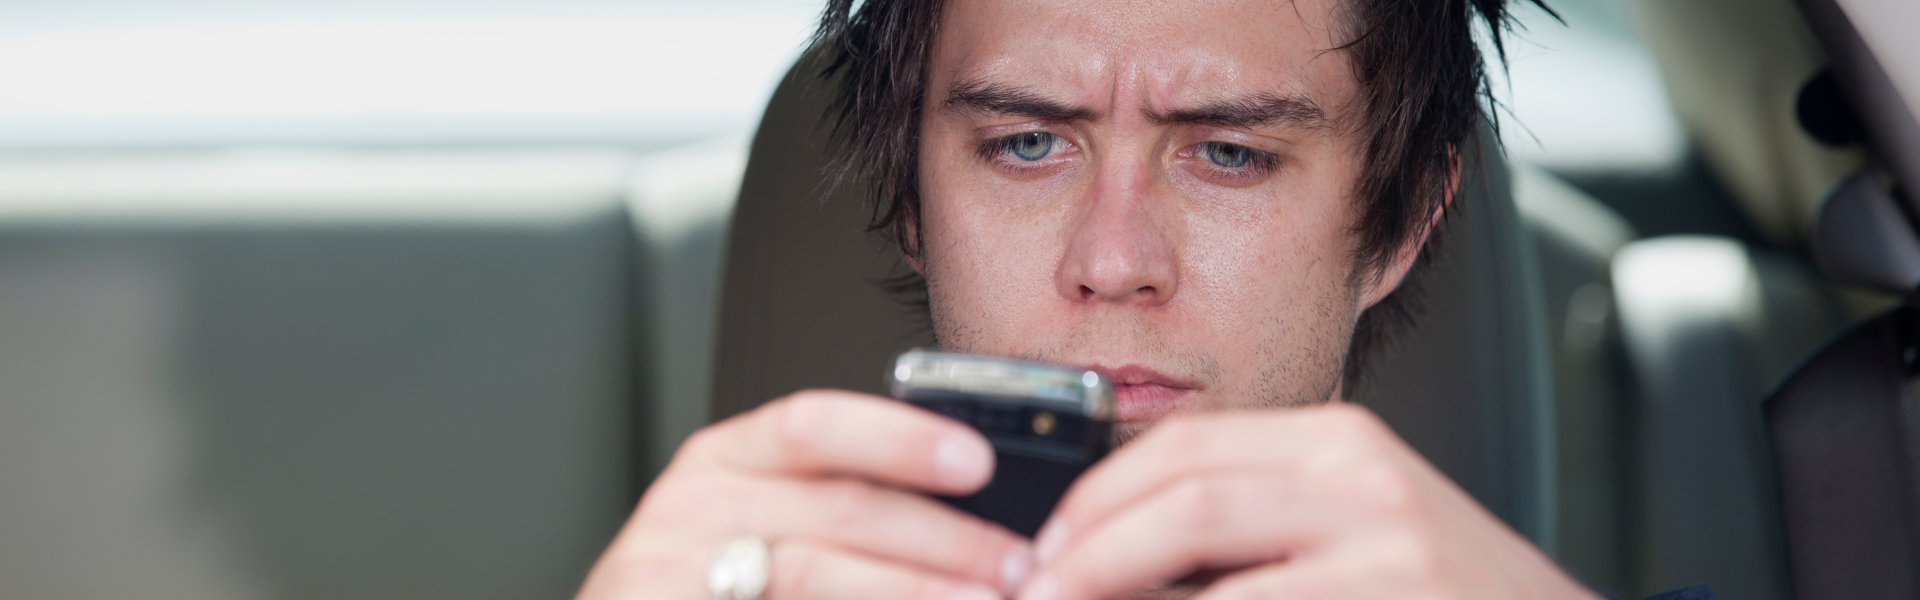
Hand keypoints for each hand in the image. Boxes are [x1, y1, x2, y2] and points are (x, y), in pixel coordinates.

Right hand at [575, 389, 1032, 599]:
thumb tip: (974, 506)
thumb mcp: (758, 525)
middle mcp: (691, 505)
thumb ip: (840, 507)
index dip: (900, 437)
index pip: (814, 423)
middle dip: (945, 538)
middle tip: (1018, 563)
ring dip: (918, 592)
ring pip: (818, 573)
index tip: (979, 459)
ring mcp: (670, 571)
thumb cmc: (704, 592)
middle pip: (837, 508)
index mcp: (725, 459)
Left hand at [1017, 403, 1598, 599]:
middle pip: (1181, 493)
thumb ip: (1253, 525)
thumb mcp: (1351, 535)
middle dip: (1086, 554)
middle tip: (1034, 596)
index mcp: (1335, 443)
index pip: (1182, 446)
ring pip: (1205, 561)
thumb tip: (1113, 554)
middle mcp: (1360, 473)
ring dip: (1114, 596)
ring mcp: (1387, 539)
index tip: (1043, 552)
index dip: (1096, 500)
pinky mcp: (1397, 594)